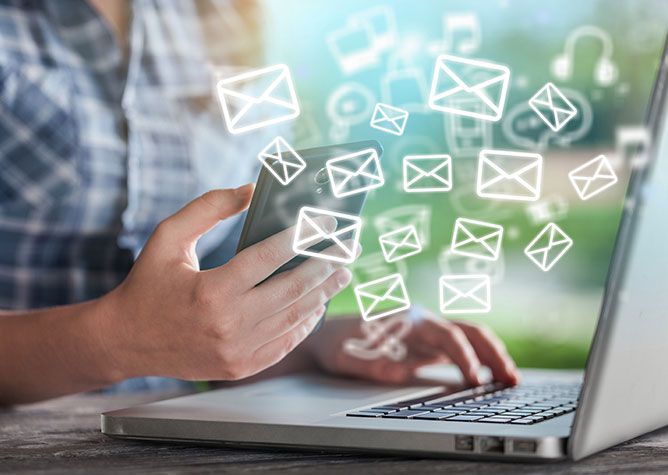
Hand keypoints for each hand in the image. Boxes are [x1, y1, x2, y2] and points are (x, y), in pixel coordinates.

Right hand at [99, 185, 353, 381]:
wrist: (125, 341)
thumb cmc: (148, 284)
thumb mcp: (168, 237)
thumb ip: (208, 208)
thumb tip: (250, 189)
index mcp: (212, 290)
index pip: (270, 256)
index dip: (303, 235)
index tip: (326, 221)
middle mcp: (228, 324)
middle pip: (293, 289)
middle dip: (326, 264)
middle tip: (348, 248)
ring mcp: (237, 350)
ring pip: (295, 318)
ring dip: (323, 293)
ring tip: (341, 273)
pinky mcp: (240, 367)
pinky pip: (285, 343)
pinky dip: (305, 323)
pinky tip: (316, 305)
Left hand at [309, 310, 518, 385]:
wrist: (325, 336)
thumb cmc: (338, 343)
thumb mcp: (353, 355)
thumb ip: (379, 362)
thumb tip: (404, 370)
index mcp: (408, 317)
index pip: (448, 335)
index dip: (465, 357)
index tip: (477, 380)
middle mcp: (423, 319)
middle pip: (469, 330)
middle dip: (494, 353)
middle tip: (512, 379)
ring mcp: (427, 330)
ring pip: (469, 336)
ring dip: (492, 355)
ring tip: (511, 379)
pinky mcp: (427, 343)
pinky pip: (460, 347)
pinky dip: (478, 360)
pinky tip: (489, 378)